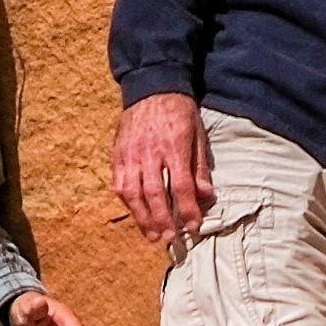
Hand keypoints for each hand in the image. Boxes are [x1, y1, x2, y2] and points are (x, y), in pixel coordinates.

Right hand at [110, 92, 212, 247]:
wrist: (151, 87)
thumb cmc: (179, 112)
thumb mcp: (198, 134)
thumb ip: (199, 167)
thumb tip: (206, 196)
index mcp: (174, 146)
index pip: (181, 186)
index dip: (187, 209)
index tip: (194, 226)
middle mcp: (150, 152)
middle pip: (155, 194)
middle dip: (163, 220)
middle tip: (171, 239)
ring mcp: (131, 154)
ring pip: (133, 193)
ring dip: (143, 218)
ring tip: (153, 235)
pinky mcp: (118, 154)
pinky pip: (119, 183)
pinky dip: (128, 202)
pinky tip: (137, 214)